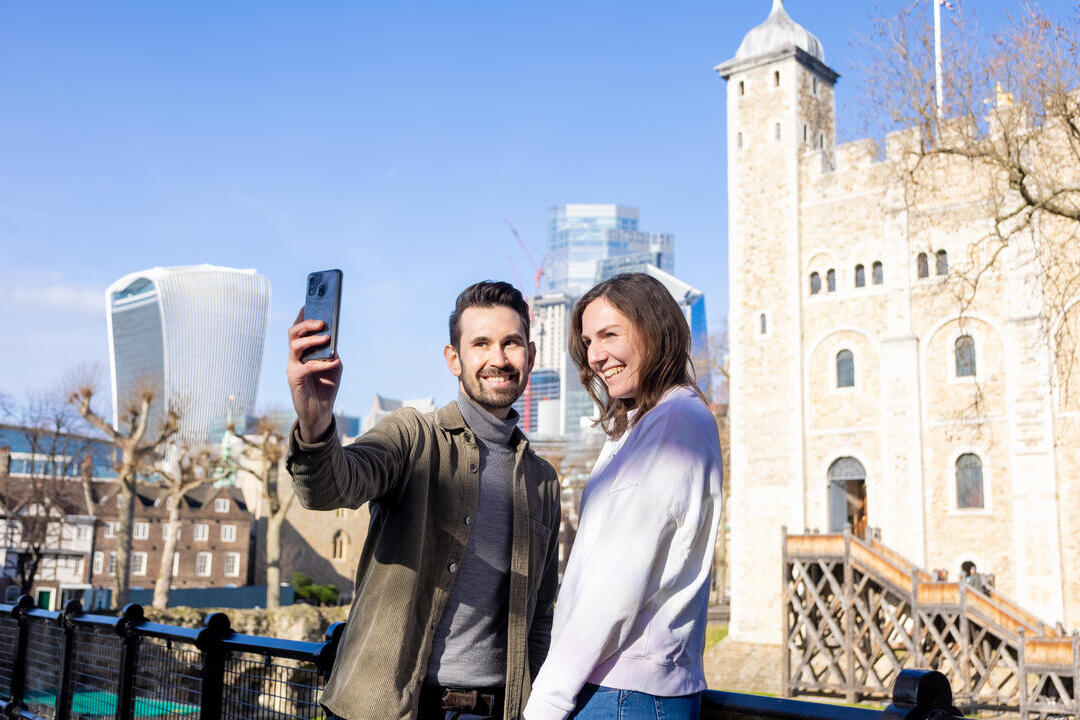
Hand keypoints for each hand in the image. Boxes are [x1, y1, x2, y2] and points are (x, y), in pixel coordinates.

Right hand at [287, 308, 342, 441]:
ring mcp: (292, 366)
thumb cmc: (326, 385)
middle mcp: (295, 356)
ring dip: (311, 339)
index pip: (299, 328)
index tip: (310, 303)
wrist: (320, 411)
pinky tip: (333, 362)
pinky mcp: (294, 379)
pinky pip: (306, 367)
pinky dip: (321, 364)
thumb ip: (332, 351)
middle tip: (322, 322)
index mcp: (303, 350)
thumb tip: (332, 338)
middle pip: (293, 333)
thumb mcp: (334, 365)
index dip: (303, 315)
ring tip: (326, 337)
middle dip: (306, 324)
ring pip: (295, 345)